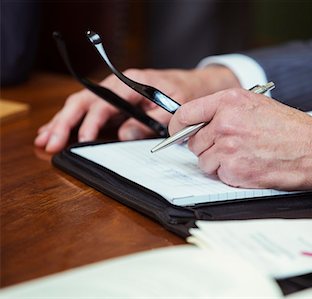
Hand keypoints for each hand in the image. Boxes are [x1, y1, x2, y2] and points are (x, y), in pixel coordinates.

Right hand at [34, 66, 239, 152]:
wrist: (193, 85)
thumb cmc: (185, 93)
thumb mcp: (176, 107)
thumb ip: (152, 122)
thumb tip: (123, 136)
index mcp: (132, 82)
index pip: (105, 102)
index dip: (92, 121)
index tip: (84, 139)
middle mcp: (118, 85)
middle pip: (84, 101)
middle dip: (65, 122)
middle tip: (50, 142)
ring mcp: (114, 94)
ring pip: (81, 105)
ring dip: (61, 122)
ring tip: (44, 139)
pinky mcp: (114, 103)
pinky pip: (89, 111)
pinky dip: (72, 122)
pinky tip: (56, 131)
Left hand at [169, 88, 311, 190]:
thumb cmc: (291, 128)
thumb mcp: (256, 105)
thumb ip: (223, 111)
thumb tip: (197, 124)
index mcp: (229, 101)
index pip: (185, 113)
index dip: (179, 126)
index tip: (179, 133)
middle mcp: (225, 123)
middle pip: (193, 141)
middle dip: (206, 146)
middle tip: (229, 147)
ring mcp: (228, 148)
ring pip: (204, 161)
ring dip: (218, 162)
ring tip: (244, 156)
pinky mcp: (234, 171)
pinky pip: (218, 175)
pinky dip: (230, 174)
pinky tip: (250, 166)